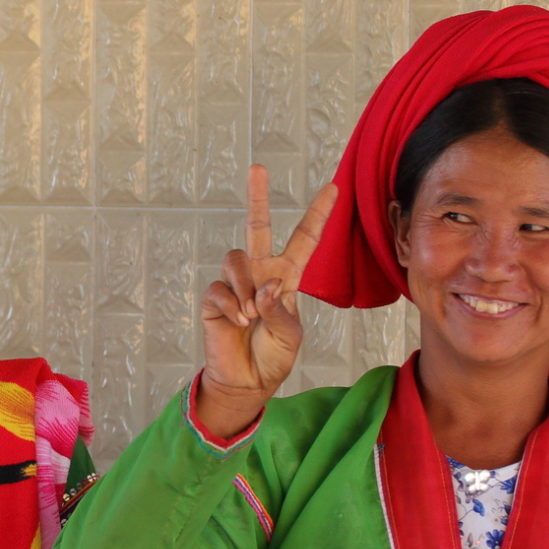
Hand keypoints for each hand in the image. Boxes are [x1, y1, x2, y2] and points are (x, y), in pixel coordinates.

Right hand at [198, 164, 336, 436]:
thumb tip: (263, 288)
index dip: (317, 214)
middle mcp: (261, 273)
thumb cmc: (273, 356)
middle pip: (258, 227)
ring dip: (245, 287)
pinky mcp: (215, 298)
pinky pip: (220, 288)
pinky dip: (231, 305)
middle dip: (257, 197)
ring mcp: (236, 284)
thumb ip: (281, 310)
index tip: (333, 188)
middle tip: (258, 168)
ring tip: (250, 315)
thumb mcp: (292, 335)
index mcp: (287, 278)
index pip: (304, 240)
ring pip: (236, 258)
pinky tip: (238, 322)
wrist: (246, 381)